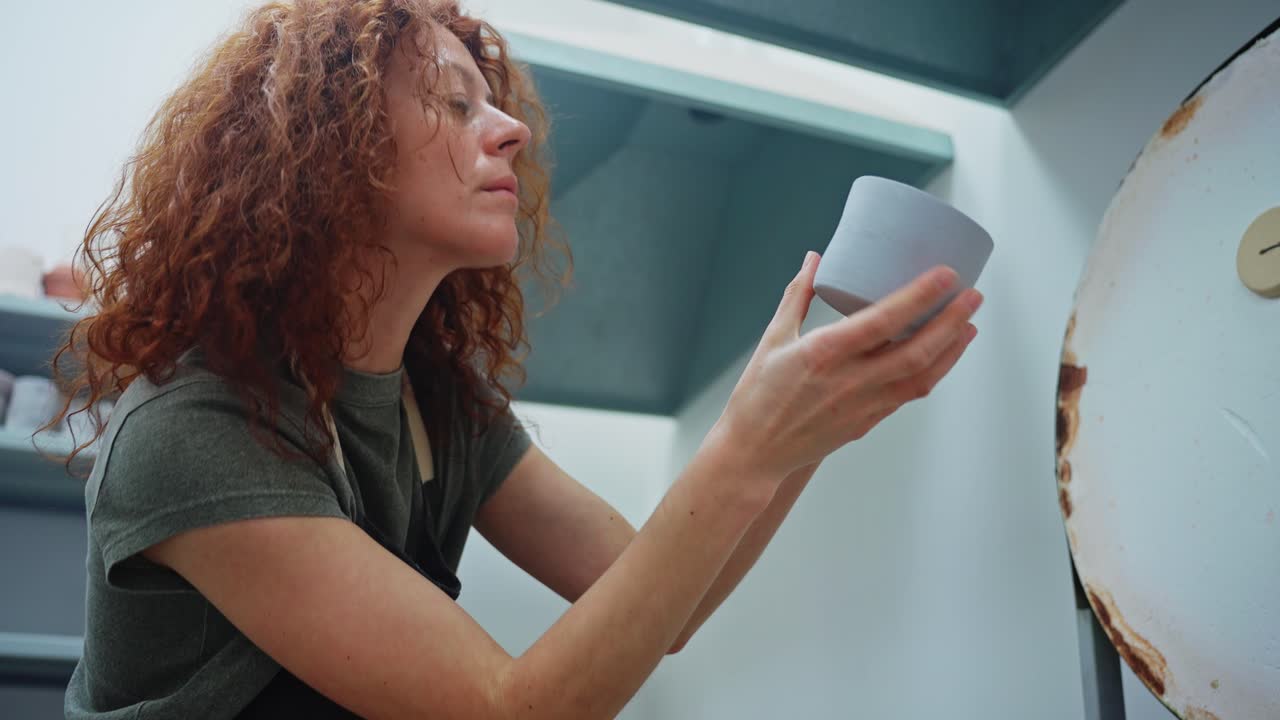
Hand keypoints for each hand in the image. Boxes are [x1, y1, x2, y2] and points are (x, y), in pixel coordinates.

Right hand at [713, 251, 980, 481]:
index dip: (919, 297)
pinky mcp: (867, 422)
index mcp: (822, 354)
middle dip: (950, 321)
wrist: (754, 453)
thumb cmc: (757, 396)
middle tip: (972, 294)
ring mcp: (862, 405)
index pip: (883, 321)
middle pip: (915, 350)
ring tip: (970, 323)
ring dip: (951, 349)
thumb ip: (797, 295)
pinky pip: (910, 394)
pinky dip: (933, 372)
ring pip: (921, 376)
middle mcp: (849, 381)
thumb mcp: (772, 338)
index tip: (945, 275)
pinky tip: (944, 354)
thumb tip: (815, 259)